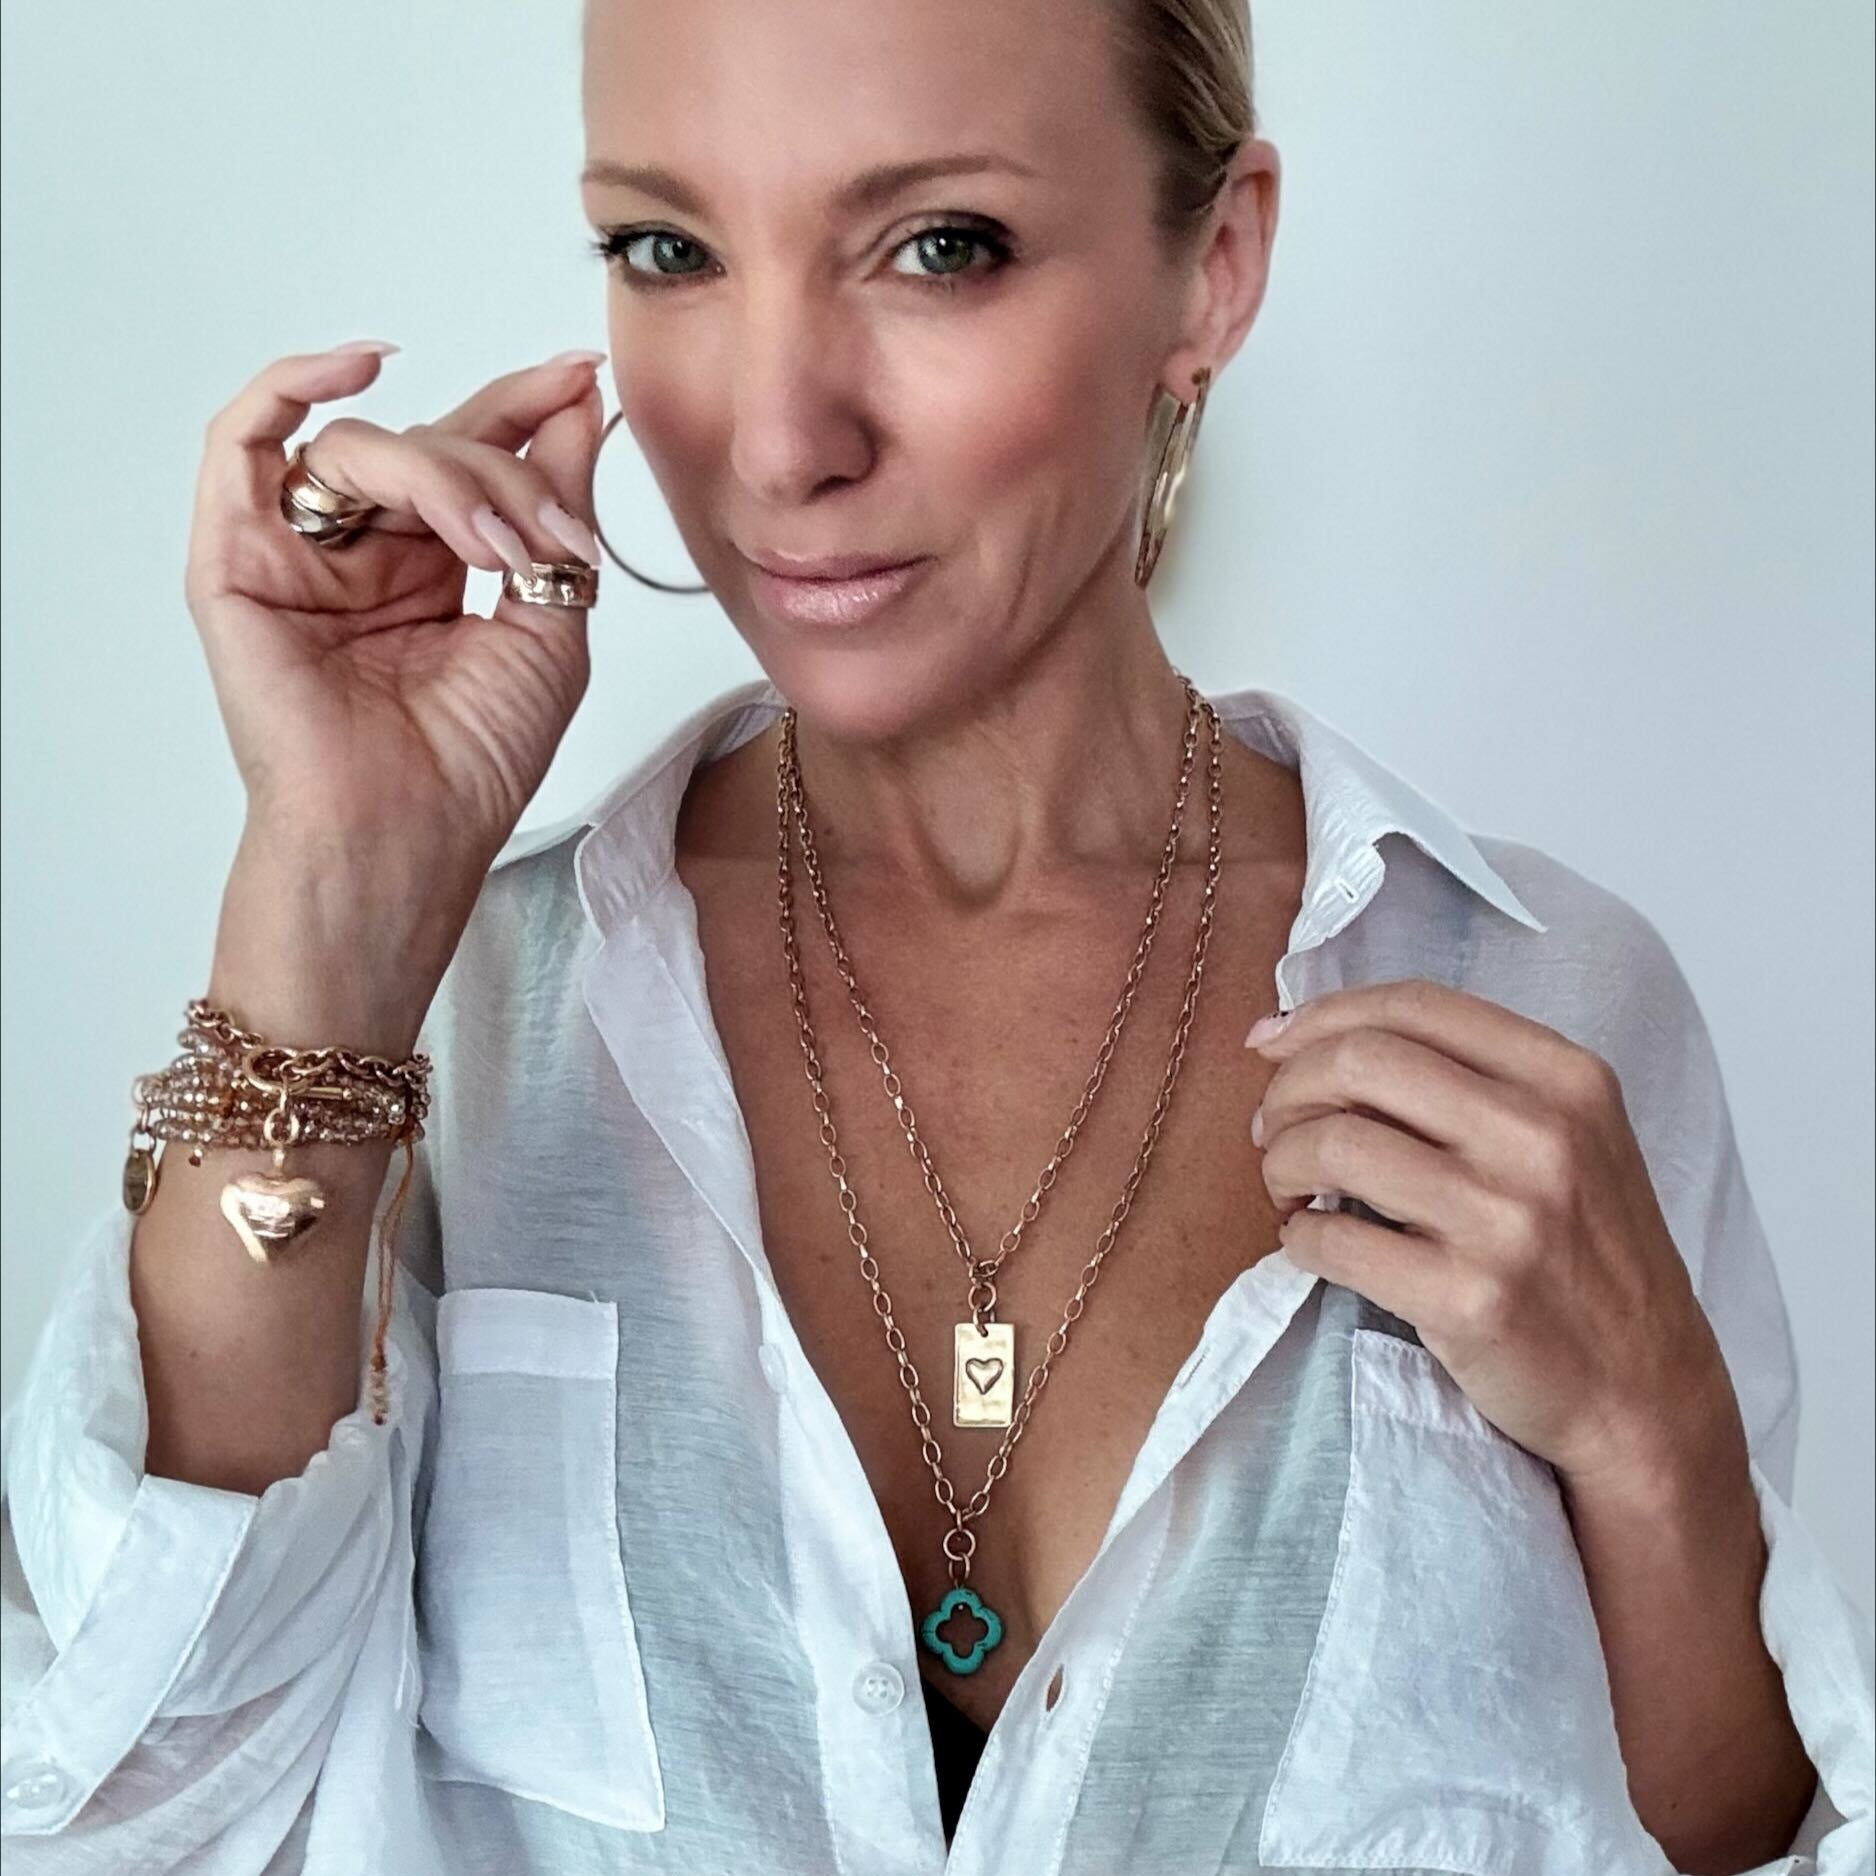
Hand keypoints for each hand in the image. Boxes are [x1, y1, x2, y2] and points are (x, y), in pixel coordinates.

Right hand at [185, 340, 611, 869]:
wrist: (408, 829)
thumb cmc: (472, 760)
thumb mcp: (551, 618)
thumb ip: (557, 508)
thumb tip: (579, 409)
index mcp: (433, 569)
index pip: (473, 456)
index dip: (527, 407)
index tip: (585, 374)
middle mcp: (365, 554)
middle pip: (430, 445)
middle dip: (506, 465)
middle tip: (553, 526)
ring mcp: (299, 554)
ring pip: (364, 447)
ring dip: (444, 477)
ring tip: (493, 548)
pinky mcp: (236, 560)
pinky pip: (241, 442)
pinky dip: (290, 388)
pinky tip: (355, 368)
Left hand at [1246, 978, 1740, 1488]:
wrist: (1644, 1391)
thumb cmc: (1584, 1255)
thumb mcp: (1567, 1137)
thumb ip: (1466, 1080)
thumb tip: (1303, 1036)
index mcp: (1566, 1078)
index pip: (1413, 1005)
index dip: (1321, 1015)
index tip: (1272, 1043)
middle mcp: (1542, 1136)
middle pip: (1361, 1061)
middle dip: (1289, 1088)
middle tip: (1273, 1128)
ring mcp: (1508, 1220)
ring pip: (1334, 1143)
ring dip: (1281, 1162)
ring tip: (1288, 1188)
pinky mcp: (1469, 1299)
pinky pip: (1333, 1241)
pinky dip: (1298, 1238)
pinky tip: (1310, 1244)